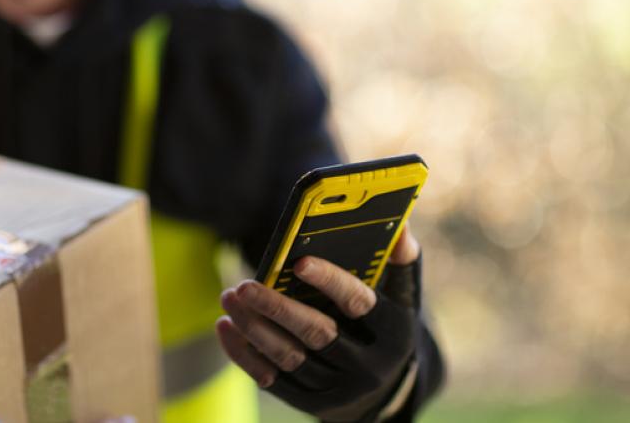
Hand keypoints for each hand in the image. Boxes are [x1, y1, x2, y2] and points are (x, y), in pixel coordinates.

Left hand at [216, 224, 421, 421]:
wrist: (386, 392)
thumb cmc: (385, 327)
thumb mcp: (404, 297)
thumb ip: (401, 261)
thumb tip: (398, 225)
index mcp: (392, 331)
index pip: (359, 303)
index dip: (330, 281)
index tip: (300, 261)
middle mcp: (368, 365)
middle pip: (318, 333)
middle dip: (277, 307)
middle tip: (245, 285)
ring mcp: (338, 389)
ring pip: (289, 357)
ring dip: (254, 328)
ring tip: (230, 298)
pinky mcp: (312, 403)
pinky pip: (272, 379)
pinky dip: (245, 354)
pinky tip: (226, 327)